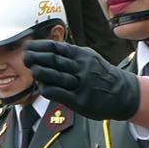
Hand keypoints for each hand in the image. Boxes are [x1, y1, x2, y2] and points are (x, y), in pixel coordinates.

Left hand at [23, 39, 142, 120]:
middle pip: (54, 60)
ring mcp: (81, 84)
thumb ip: (71, 55)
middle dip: (37, 58)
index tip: (28, 46)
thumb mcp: (90, 59)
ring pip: (56, 76)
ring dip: (41, 72)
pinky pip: (61, 94)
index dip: (40, 47)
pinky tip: (42, 88)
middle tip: (25, 57)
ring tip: (32, 70)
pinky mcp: (81, 101)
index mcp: (82, 55)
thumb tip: (47, 50)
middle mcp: (81, 68)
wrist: (124, 94)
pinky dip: (49, 90)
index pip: (57, 48)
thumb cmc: (101, 76)